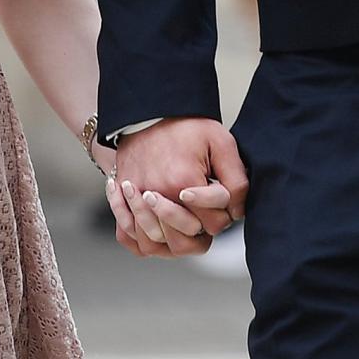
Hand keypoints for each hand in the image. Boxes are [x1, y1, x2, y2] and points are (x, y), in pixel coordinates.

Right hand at [108, 118, 247, 258]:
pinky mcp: (122, 200)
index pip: (213, 224)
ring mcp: (135, 200)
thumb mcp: (221, 144)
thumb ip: (236, 180)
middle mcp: (155, 194)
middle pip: (184, 241)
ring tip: (185, 226)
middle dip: (201, 229)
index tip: (221, 198)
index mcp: (183, 181)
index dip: (224, 215)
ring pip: (155, 245)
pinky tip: (159, 231)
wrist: (149, 113)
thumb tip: (236, 211)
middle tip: (205, 212)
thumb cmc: (186, 127)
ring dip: (173, 240)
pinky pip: (128, 238)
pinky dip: (143, 241)